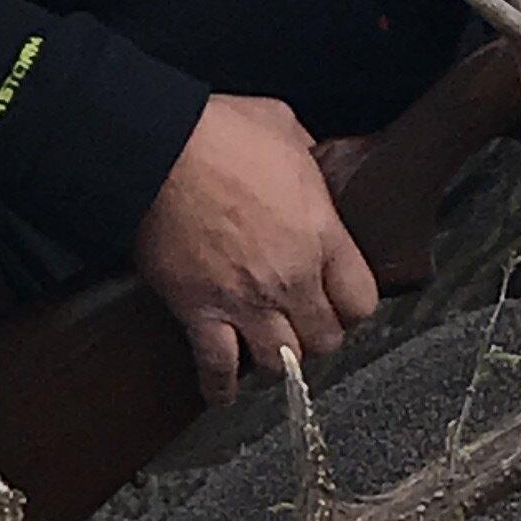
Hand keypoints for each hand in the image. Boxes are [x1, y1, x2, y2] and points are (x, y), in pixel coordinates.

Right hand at [135, 91, 379, 410]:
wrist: (159, 149)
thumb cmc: (218, 134)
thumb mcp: (284, 126)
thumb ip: (307, 153)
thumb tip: (308, 156)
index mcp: (321, 233)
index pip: (361, 300)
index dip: (351, 307)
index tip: (339, 304)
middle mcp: (291, 277)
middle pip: (324, 340)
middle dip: (315, 337)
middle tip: (302, 330)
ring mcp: (245, 299)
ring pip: (280, 362)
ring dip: (276, 363)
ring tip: (267, 356)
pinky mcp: (200, 311)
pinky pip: (218, 368)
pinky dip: (219, 387)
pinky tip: (222, 394)